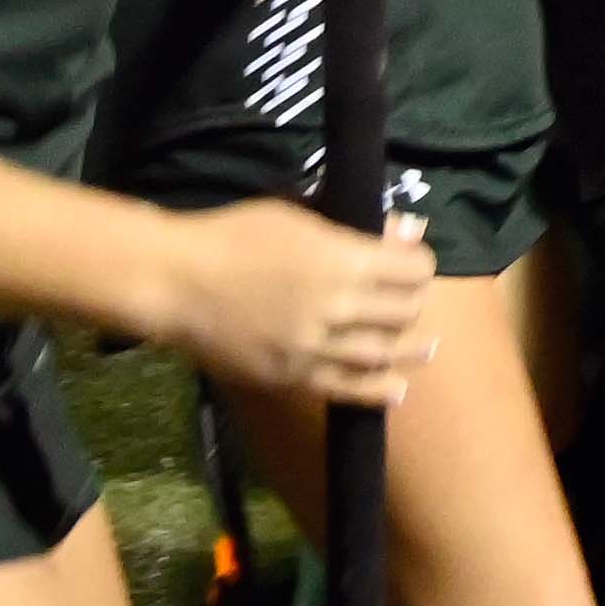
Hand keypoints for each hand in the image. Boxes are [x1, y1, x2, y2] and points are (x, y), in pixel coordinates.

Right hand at [153, 200, 438, 406]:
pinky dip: (378, 391)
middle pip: (402, 312)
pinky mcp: (292, 376)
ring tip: (428, 348)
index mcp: (342, 259)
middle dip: (414, 305)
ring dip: (410, 351)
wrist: (176, 282)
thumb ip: (358, 226)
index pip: (412, 270)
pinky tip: (398, 390)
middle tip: (412, 302)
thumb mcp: (299, 214)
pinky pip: (346, 389)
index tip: (416, 265)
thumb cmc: (234, 236)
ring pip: (382, 354)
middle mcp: (336, 306)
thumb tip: (413, 229)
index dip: (420, 266)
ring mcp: (314, 346)